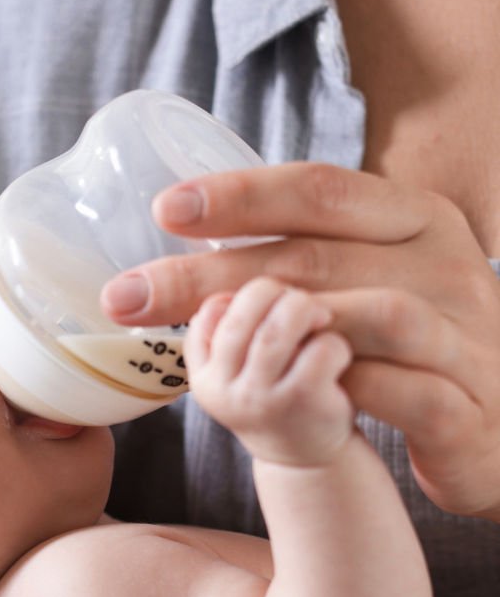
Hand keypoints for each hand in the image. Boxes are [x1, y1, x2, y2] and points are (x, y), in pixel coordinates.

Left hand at [100, 163, 499, 518]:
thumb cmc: (417, 344)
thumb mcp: (373, 282)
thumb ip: (310, 261)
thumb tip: (197, 253)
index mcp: (415, 223)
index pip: (322, 192)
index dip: (243, 196)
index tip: (166, 208)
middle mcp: (442, 266)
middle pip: (317, 259)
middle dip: (213, 275)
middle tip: (131, 292)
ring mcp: (463, 334)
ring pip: (372, 317)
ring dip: (282, 328)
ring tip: (202, 343)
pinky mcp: (466, 404)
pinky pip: (406, 391)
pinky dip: (346, 389)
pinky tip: (289, 390)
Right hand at [186, 278, 353, 465]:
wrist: (303, 458)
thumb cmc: (276, 399)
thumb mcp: (239, 371)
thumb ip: (229, 331)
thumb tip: (229, 295)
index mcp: (203, 376)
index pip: (208, 313)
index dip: (243, 298)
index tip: (266, 307)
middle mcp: (223, 389)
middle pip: (245, 311)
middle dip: (280, 294)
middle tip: (301, 305)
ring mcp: (260, 398)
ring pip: (281, 325)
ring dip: (309, 311)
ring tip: (321, 320)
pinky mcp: (301, 402)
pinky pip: (321, 348)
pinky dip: (336, 343)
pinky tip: (336, 358)